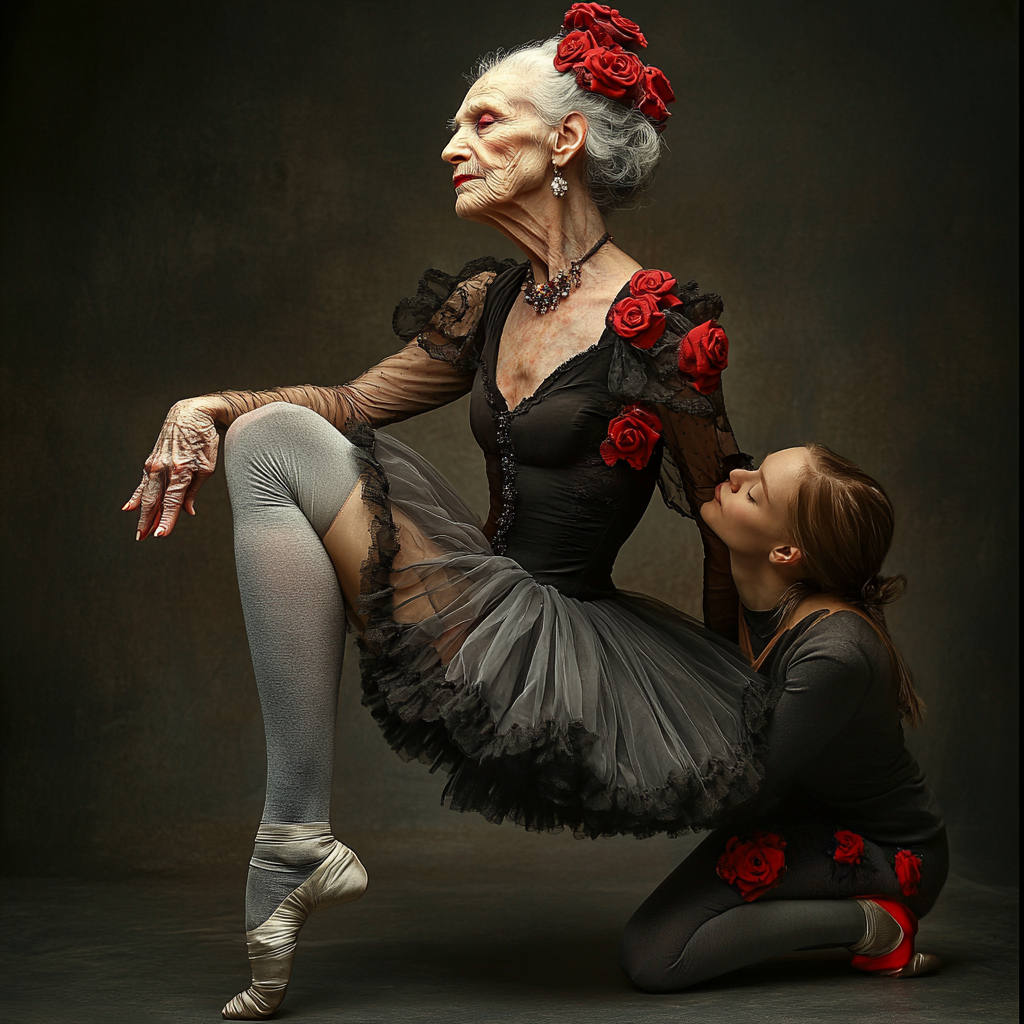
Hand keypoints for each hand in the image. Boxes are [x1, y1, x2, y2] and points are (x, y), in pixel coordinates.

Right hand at [123, 398, 220, 538]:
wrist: (189, 414)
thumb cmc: (203, 440)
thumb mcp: (207, 466)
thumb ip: (194, 490)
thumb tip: (187, 511)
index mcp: (181, 470)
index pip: (173, 501)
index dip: (167, 519)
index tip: (161, 535)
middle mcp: (164, 468)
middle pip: (155, 500)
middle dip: (149, 521)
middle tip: (143, 538)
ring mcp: (155, 465)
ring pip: (147, 494)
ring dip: (142, 514)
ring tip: (139, 532)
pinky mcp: (151, 462)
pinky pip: (142, 483)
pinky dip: (136, 497)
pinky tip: (128, 508)